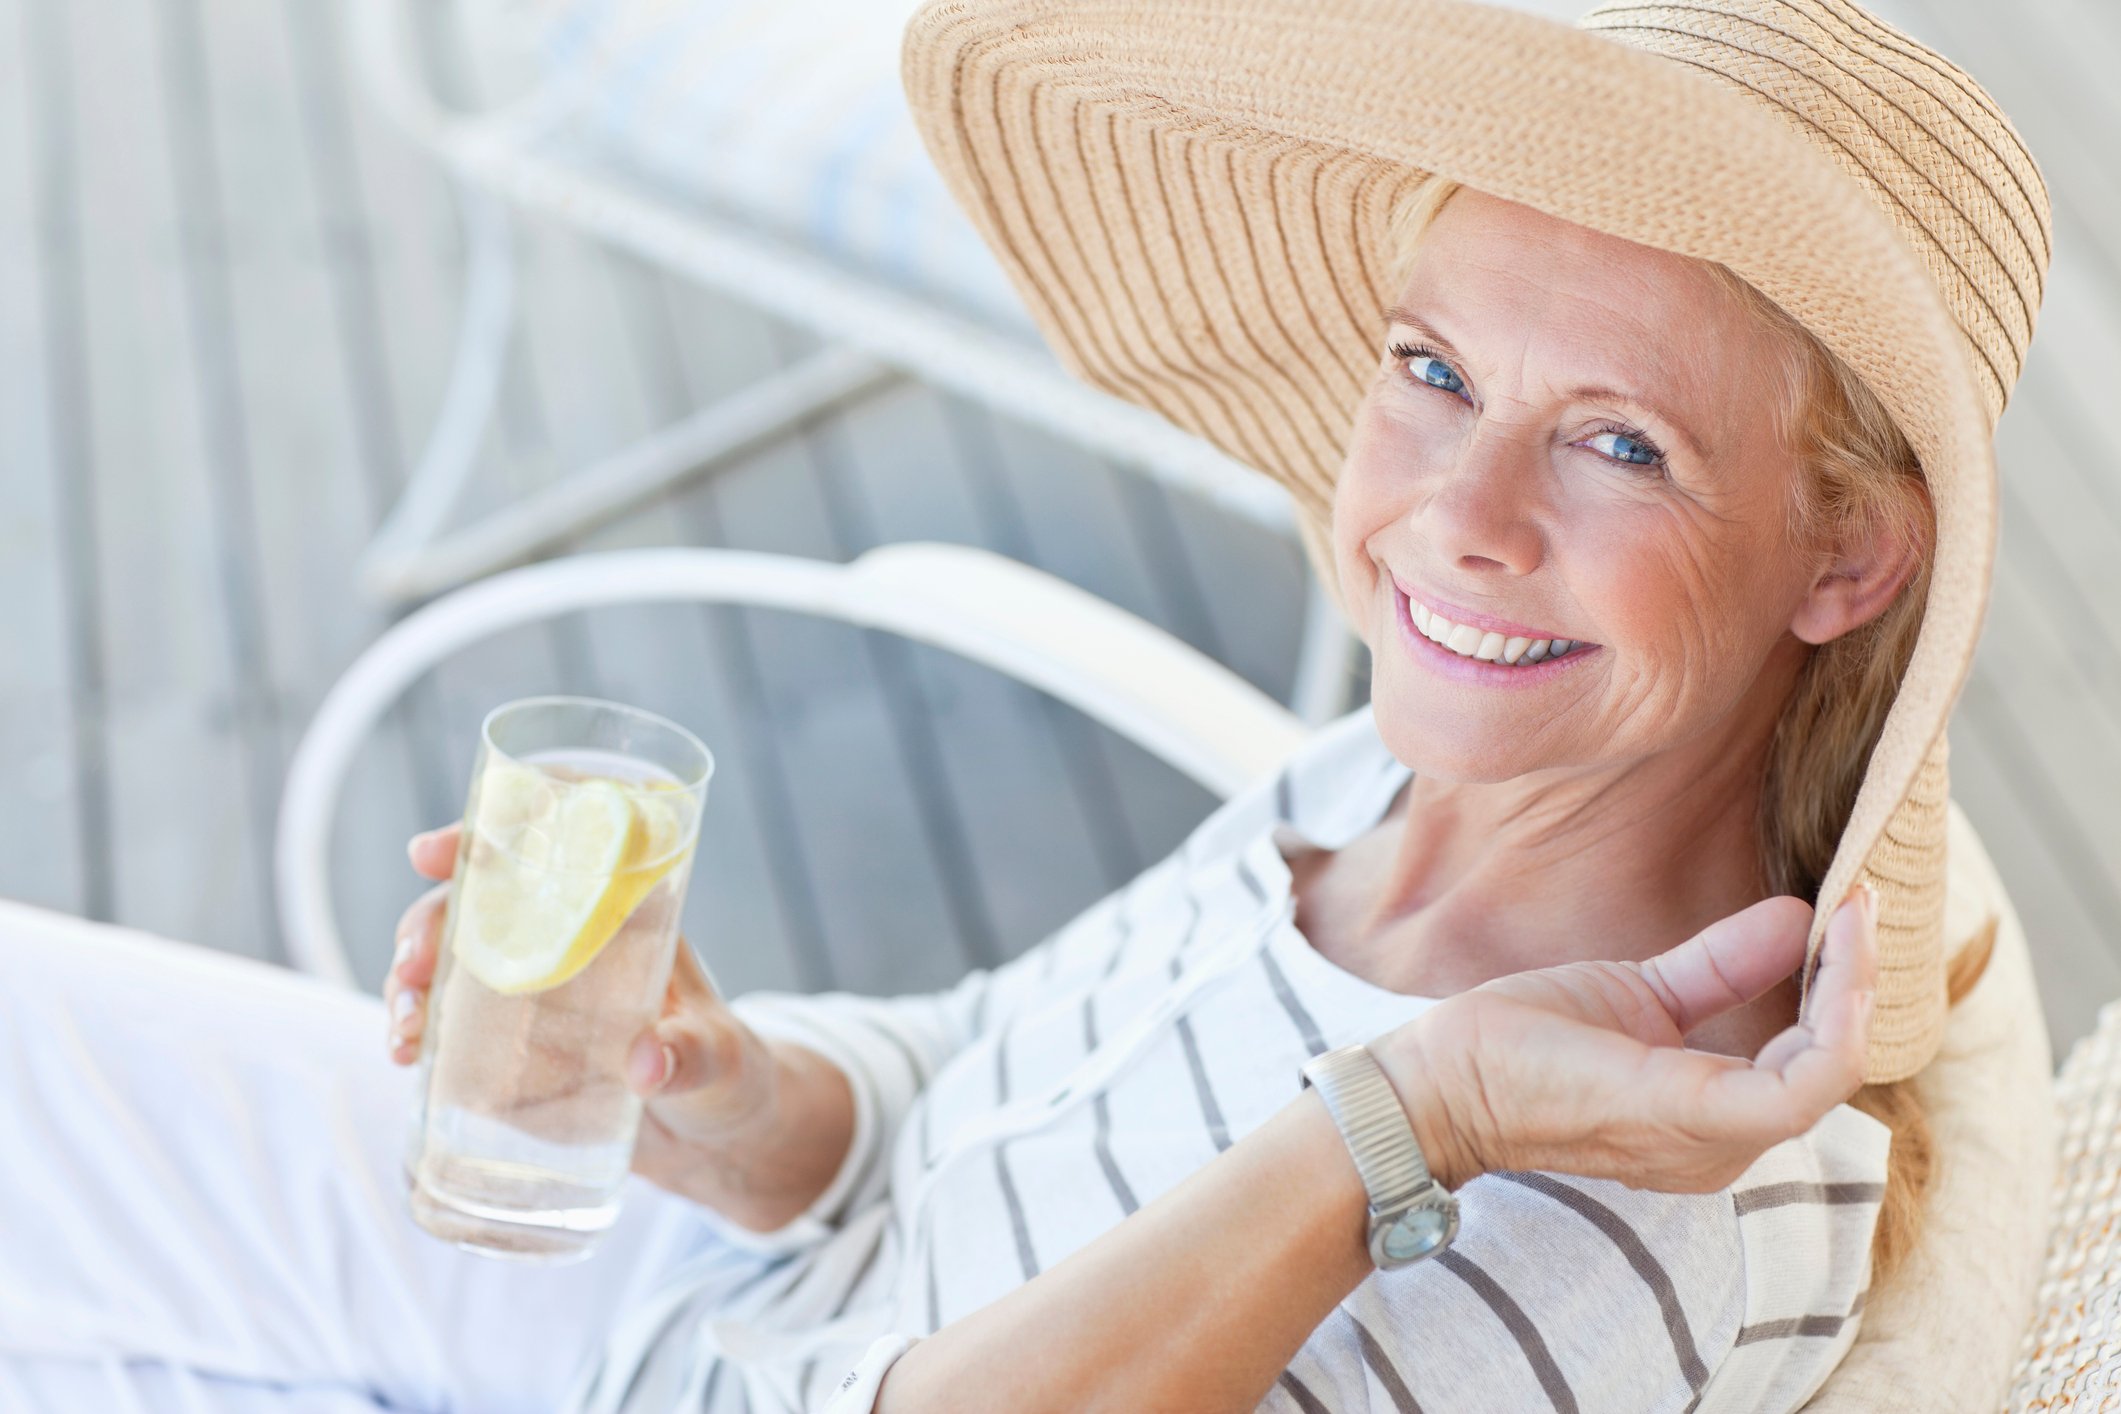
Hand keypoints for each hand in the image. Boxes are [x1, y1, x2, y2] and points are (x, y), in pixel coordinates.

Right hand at [386, 824, 790, 1204]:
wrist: (715, 1138)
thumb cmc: (729, 1072)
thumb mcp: (719, 1056)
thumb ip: (692, 1055)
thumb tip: (648, 1065)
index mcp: (621, 913)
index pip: (549, 847)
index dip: (484, 835)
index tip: (429, 851)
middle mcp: (567, 941)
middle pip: (477, 902)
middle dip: (427, 923)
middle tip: (415, 967)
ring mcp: (532, 993)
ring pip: (449, 961)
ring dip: (410, 983)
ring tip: (406, 1033)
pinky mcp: (513, 1046)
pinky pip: (451, 1025)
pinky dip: (418, 1032)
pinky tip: (406, 1057)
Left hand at [1380, 886, 1878, 1193]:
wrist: (1445, 1076)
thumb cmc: (1529, 1044)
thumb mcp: (1643, 993)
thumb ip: (1721, 967)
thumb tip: (1795, 919)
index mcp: (1717, 1118)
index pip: (1813, 1058)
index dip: (1842, 984)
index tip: (1851, 906)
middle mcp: (1727, 1142)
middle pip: (1834, 1062)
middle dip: (1859, 976)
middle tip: (1864, 898)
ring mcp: (1711, 1137)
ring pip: (1832, 1068)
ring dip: (1854, 983)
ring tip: (1854, 909)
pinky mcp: (1689, 1113)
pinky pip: (1801, 1083)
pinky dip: (1832, 1011)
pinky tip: (1827, 943)